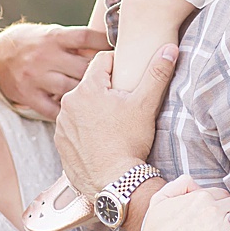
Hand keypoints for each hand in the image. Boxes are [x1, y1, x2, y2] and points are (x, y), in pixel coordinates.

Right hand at [0, 23, 109, 119]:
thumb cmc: (33, 44)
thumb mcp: (51, 35)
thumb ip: (75, 44)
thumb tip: (108, 51)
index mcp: (53, 37)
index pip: (85, 37)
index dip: (105, 43)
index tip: (119, 51)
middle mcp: (44, 56)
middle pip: (82, 67)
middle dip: (99, 75)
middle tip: (114, 83)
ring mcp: (35, 76)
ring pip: (70, 89)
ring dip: (86, 95)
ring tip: (98, 100)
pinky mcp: (27, 94)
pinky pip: (53, 109)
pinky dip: (67, 112)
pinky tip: (77, 112)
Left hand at [53, 41, 178, 202]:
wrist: (114, 182)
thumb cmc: (129, 142)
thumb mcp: (145, 105)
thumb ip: (156, 74)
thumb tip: (169, 48)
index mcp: (87, 88)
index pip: (102, 61)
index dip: (118, 66)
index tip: (128, 78)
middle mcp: (68, 101)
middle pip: (90, 85)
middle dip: (106, 91)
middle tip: (124, 105)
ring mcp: (62, 123)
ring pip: (80, 107)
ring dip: (93, 110)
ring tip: (112, 125)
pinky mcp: (60, 141)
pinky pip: (73, 127)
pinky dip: (84, 129)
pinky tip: (100, 139)